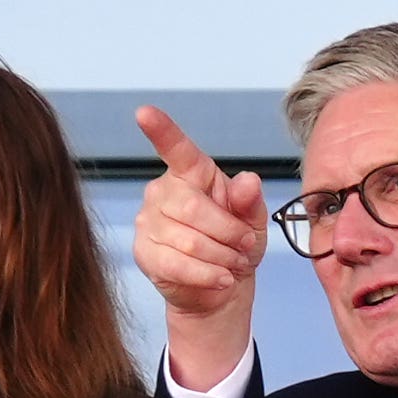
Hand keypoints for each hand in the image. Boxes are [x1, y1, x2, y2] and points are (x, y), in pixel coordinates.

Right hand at [133, 106, 266, 389]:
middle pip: (193, 209)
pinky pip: (177, 264)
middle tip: (245, 245)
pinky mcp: (144, 253)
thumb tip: (248, 180)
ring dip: (221, 257)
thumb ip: (249, 201)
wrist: (221, 285)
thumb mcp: (253, 220)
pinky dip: (207, 274)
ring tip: (233, 263)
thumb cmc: (235, 243)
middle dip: (228, 232)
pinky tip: (221, 278)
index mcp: (191, 174)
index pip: (177, 149)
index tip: (144, 113)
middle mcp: (162, 192)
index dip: (161, 130)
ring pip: (189, 241)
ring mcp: (148, 222)